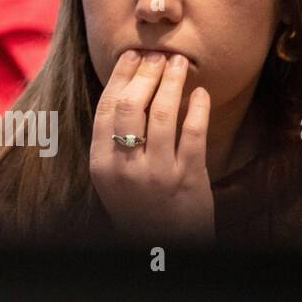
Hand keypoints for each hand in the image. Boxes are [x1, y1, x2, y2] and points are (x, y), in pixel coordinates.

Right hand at [89, 50, 214, 244]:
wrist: (164, 247)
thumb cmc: (138, 205)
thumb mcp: (113, 176)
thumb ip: (113, 140)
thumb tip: (127, 87)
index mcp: (101, 163)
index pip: (106, 107)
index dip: (121, 76)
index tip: (133, 56)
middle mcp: (125, 167)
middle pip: (131, 105)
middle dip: (146, 73)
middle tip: (158, 55)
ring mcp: (157, 173)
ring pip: (162, 114)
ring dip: (172, 82)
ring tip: (180, 64)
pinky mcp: (189, 180)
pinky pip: (194, 134)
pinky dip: (198, 108)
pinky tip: (201, 94)